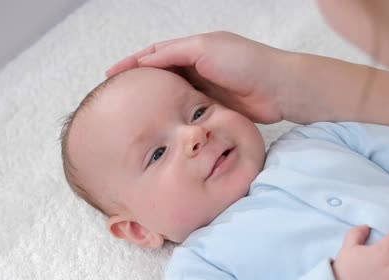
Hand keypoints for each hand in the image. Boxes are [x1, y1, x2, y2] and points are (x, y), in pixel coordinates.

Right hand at [107, 31, 291, 123]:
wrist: (278, 89)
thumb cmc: (245, 63)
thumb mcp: (205, 49)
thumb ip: (175, 54)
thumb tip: (146, 60)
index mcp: (194, 48)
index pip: (156, 54)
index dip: (132, 63)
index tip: (110, 75)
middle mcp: (198, 67)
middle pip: (161, 74)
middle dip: (138, 83)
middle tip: (116, 96)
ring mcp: (205, 88)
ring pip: (172, 94)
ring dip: (153, 100)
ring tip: (131, 112)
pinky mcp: (213, 108)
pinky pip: (186, 111)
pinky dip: (171, 115)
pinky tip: (159, 123)